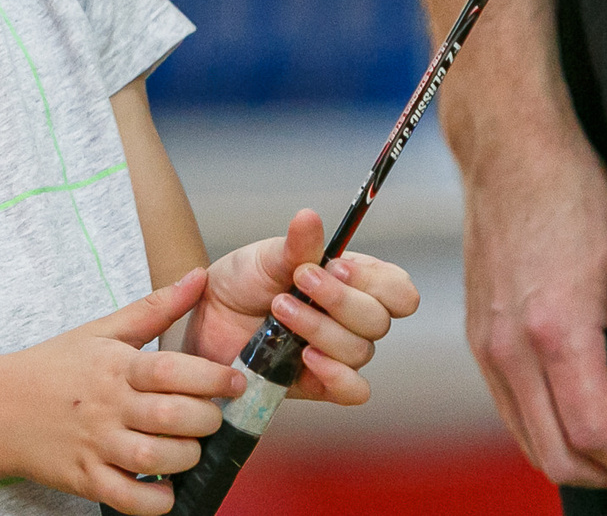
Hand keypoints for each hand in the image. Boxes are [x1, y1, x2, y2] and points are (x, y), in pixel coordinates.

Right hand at [0, 269, 247, 513]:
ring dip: (185, 458)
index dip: (212, 377)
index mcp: (115, 365)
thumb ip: (156, 308)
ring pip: (155, 458)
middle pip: (172, 416)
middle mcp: (107, 405)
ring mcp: (94, 444)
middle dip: (206, 421)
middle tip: (212, 419)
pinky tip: (166, 488)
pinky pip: (128, 498)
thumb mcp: (102, 330)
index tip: (235, 382)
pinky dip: (156, 500)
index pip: (171, 369)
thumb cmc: (56, 367)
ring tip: (189, 449)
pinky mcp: (84, 478)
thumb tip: (200, 277)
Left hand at [190, 209, 419, 403]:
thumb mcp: (266, 257)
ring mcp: (338, 353)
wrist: (208, 316)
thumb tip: (308, 216)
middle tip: (298, 282)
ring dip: (320, 329)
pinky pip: (353, 391)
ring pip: (360, 351)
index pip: (397, 289)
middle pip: (379, 321)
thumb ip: (296, 245)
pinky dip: (337, 375)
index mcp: (353, 283)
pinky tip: (306, 357)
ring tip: (279, 310)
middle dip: (338, 301)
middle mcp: (353, 320)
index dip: (376, 282)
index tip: (336, 267)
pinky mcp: (320, 384)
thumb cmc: (244, 281)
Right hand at [461, 129, 606, 486]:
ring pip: (528, 441)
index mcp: (553, 330)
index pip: (593, 434)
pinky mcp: (477, 337)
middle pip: (554, 456)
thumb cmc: (576, 196)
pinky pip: (510, 409)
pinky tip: (583, 397)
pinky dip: (548, 424)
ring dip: (576, 454)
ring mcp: (485, 345)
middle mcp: (508, 347)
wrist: (509, 153)